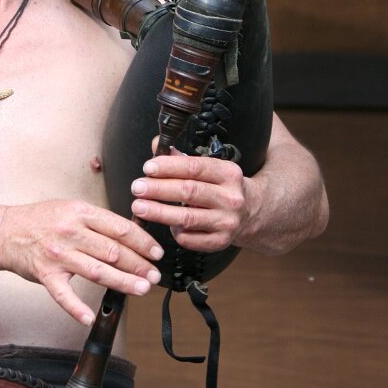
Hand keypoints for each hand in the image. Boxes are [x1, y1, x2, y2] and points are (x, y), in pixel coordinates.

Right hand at [0, 200, 163, 325]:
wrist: (4, 230)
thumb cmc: (40, 219)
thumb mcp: (70, 208)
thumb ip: (96, 220)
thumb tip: (128, 234)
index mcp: (80, 212)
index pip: (119, 227)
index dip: (142, 241)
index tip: (156, 252)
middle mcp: (70, 232)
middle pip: (113, 251)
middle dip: (139, 264)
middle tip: (154, 275)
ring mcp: (58, 255)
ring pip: (97, 271)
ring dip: (123, 282)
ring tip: (142, 288)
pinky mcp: (46, 275)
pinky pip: (64, 295)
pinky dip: (77, 308)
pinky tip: (90, 317)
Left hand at [131, 148, 250, 252]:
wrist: (250, 212)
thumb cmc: (220, 186)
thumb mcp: (209, 168)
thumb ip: (181, 158)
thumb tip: (158, 145)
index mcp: (228, 173)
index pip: (194, 167)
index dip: (169, 167)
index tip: (148, 168)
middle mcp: (231, 198)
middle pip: (189, 192)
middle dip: (158, 189)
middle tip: (137, 188)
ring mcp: (227, 222)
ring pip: (187, 218)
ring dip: (159, 212)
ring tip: (139, 207)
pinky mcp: (221, 242)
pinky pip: (191, 239)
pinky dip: (175, 231)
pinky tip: (167, 224)